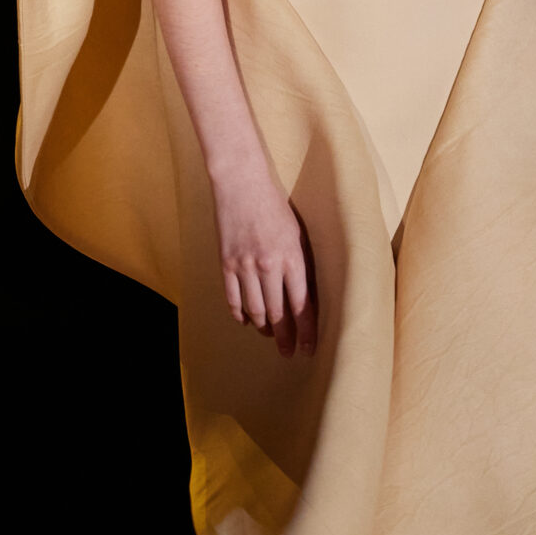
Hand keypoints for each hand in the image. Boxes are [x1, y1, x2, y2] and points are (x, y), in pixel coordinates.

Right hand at [213, 163, 317, 356]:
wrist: (241, 181)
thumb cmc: (274, 203)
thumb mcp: (297, 233)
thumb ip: (300, 263)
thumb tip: (303, 294)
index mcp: (292, 258)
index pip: (302, 306)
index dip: (307, 331)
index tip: (309, 348)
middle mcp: (269, 266)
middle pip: (280, 313)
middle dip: (285, 337)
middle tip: (289, 352)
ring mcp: (244, 266)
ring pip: (256, 310)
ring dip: (264, 327)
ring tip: (270, 335)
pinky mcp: (226, 263)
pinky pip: (233, 298)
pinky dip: (240, 314)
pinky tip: (247, 321)